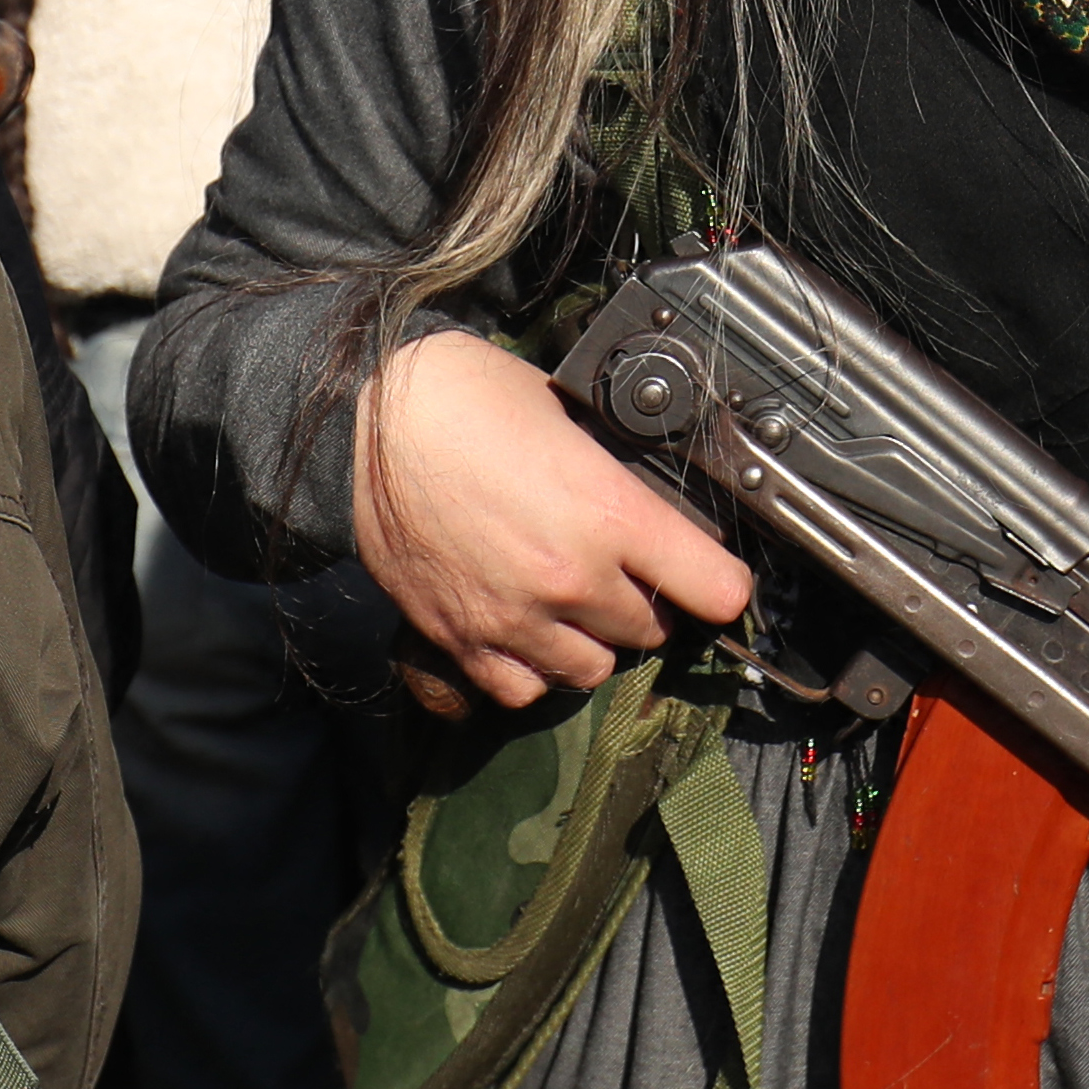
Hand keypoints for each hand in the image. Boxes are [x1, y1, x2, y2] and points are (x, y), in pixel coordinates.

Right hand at [353, 327, 755, 715]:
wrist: (364, 421)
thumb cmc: (464, 397)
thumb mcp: (568, 415)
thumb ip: (613, 476)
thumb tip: (647, 505)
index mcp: (609, 514)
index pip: (716, 589)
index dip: (723, 585)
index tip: (716, 580)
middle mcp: (571, 579)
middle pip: (653, 630)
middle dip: (648, 604)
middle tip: (625, 572)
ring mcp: (515, 619)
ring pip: (593, 670)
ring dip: (593, 643)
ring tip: (574, 605)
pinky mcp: (462, 641)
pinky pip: (521, 691)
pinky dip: (531, 672)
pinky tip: (526, 634)